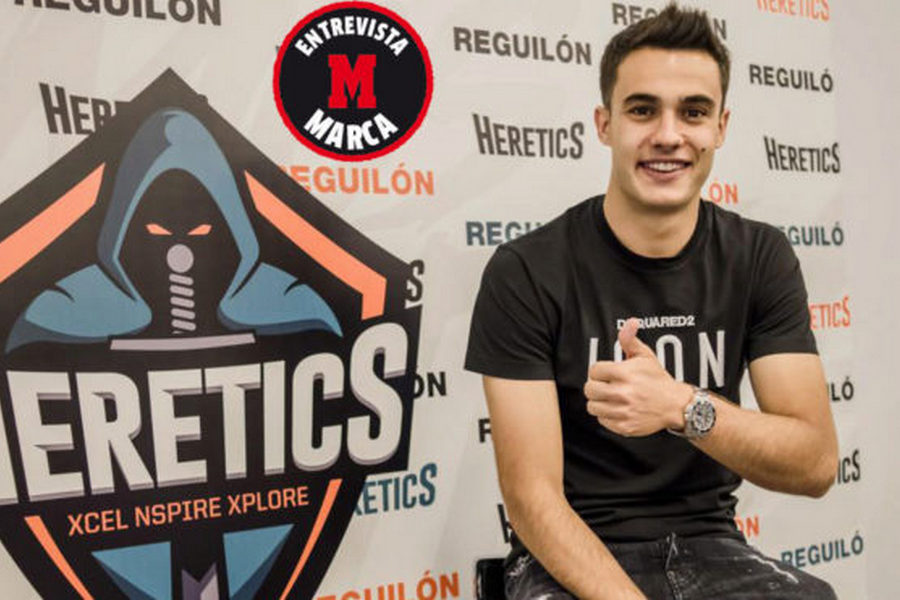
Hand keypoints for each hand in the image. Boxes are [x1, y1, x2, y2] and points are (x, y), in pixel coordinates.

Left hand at [584, 318, 692, 436]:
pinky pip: (601, 420)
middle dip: (596, 386)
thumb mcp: (645, 356)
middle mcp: (622, 393)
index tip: (606, 373)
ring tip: (610, 398)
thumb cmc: (657, 380)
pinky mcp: (624, 426)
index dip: (599, 371)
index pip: (594, 370)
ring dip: (599, 401)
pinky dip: (606, 416)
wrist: (674, 405)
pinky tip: (616, 409)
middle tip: (605, 386)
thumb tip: (630, 323)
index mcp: (625, 374)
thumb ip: (631, 340)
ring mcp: (623, 411)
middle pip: (589, 389)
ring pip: (592, 406)